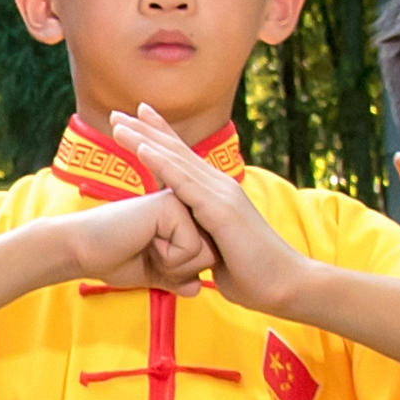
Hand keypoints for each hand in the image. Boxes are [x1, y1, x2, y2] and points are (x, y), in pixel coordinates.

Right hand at [49, 181, 217, 296]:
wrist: (84, 250)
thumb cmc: (115, 259)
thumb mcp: (156, 273)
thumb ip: (179, 280)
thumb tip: (198, 288)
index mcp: (185, 219)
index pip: (210, 257)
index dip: (182, 273)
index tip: (152, 260)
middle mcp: (187, 206)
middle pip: (212, 256)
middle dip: (182, 270)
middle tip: (150, 254)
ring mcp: (181, 202)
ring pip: (206, 253)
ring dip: (174, 265)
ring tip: (148, 246)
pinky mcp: (173, 206)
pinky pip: (190, 248)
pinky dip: (168, 257)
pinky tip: (145, 240)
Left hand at [102, 104, 298, 307]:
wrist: (284, 285)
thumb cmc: (252, 275)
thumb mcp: (216, 252)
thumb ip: (199, 240)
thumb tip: (186, 246)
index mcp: (217, 194)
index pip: (183, 158)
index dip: (159, 136)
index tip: (134, 119)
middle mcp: (220, 186)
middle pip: (176, 150)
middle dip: (144, 130)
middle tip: (115, 113)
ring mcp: (221, 194)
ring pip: (175, 160)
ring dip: (144, 140)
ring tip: (118, 123)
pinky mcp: (220, 209)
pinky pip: (184, 182)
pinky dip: (161, 164)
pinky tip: (142, 149)